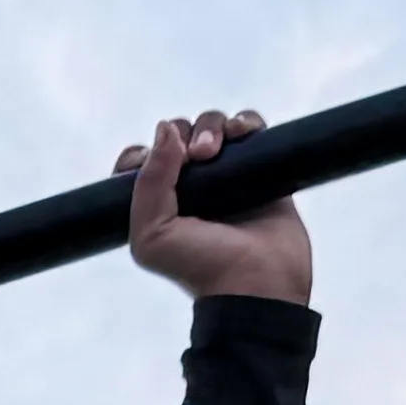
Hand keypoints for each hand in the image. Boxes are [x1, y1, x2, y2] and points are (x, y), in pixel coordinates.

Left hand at [117, 106, 311, 309]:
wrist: (257, 283)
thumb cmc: (201, 267)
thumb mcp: (152, 236)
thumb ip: (148, 183)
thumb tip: (166, 128)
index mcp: (160, 203)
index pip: (143, 159)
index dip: (146, 151)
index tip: (151, 160)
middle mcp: (192, 188)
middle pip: (180, 135)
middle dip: (185, 134)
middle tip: (197, 156)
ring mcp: (227, 177)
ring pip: (214, 128)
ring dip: (212, 127)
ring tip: (215, 150)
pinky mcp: (262, 170)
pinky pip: (252, 129)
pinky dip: (246, 122)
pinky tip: (244, 131)